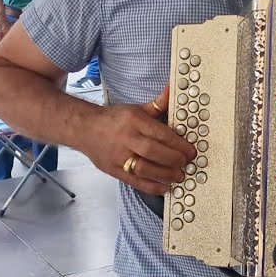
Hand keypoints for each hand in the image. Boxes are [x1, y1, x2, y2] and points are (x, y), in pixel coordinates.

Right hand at [74, 85, 195, 195]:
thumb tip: (173, 89)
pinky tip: (164, 188)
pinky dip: (150, 187)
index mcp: (134, 121)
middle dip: (174, 159)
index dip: (179, 144)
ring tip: (179, 176)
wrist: (84, 129)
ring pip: (145, 168)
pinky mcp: (114, 170)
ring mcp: (119, 156)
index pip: (161, 133)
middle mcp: (126, 138)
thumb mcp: (136, 109)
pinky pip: (134, 181)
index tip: (190, 150)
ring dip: (165, 175)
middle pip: (154, 151)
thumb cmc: (113, 120)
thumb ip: (158, 105)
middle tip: (187, 163)